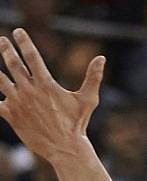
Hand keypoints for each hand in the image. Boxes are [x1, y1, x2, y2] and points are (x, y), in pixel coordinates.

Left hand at [0, 30, 103, 163]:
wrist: (64, 148)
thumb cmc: (77, 123)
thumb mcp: (88, 99)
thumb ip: (93, 77)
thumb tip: (101, 58)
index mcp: (45, 83)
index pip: (31, 55)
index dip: (23, 41)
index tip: (18, 32)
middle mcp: (28, 90)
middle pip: (12, 63)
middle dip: (6, 49)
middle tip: (2, 40)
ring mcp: (17, 102)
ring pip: (0, 80)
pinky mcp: (10, 115)